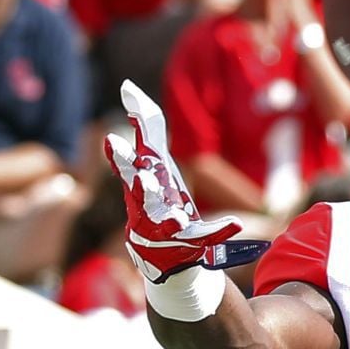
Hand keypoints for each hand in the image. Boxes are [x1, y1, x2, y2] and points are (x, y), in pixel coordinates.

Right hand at [105, 80, 264, 282]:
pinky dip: (220, 230)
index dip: (135, 124)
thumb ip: (146, 130)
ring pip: (158, 215)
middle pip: (134, 182)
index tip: (125, 94)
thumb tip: (131, 89)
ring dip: (158, 207)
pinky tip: (235, 225)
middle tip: (114, 144)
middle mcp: (147, 203)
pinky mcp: (186, 244)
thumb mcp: (155, 167)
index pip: (136, 154)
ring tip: (155, 195)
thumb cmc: (160, 205)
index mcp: (146, 182)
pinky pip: (205, 236)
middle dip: (126, 165)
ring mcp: (162, 226)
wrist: (167, 260)